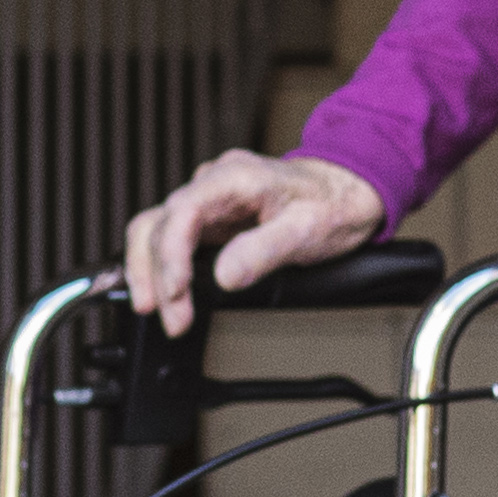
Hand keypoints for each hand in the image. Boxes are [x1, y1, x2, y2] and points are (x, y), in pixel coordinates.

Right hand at [116, 148, 386, 332]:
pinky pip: (168, 238)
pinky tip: (160, 294)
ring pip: (154, 231)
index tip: (176, 293)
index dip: (171, 255)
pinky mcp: (207, 218)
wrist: (348, 190)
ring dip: (149, 273)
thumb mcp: (307, 230)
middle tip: (172, 319)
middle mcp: (212, 184)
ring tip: (161, 312)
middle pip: (158, 224)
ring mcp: (207, 200)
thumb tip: (223, 277)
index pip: (182, 212)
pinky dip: (159, 267)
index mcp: (234, 178)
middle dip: (156, 274)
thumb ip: (263, 251)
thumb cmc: (331, 204)